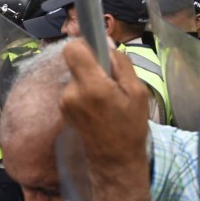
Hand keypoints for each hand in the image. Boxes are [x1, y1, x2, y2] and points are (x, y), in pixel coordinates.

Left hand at [60, 39, 148, 174]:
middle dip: (92, 66)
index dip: (84, 45)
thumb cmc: (130, 125)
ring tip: (106, 98)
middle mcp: (72, 92)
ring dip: (89, 80)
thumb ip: (120, 63)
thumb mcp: (138, 91)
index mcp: (91, 86)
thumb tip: (105, 43)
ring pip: (75, 76)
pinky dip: (84, 91)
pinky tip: (97, 106)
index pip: (72, 50)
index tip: (98, 51)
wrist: (114, 158)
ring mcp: (64, 101)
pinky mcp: (62, 107)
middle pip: (75, 62)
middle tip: (111, 81)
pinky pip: (73, 88)